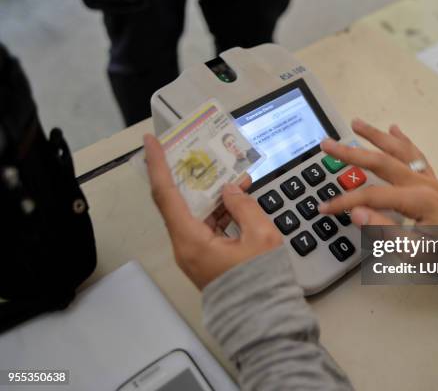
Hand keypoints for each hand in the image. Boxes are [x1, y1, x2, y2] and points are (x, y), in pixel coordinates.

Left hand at [143, 134, 282, 289]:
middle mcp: (185, 246)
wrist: (263, 318)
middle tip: (196, 151)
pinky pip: (206, 225)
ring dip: (210, 192)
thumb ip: (243, 206)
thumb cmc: (260, 282)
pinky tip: (236, 198)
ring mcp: (194, 253)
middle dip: (187, 174)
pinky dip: (218, 209)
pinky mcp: (205, 257)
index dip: (157, 165)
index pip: (165, 194)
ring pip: (194, 212)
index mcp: (191, 240)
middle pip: (177, 201)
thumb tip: (230, 190)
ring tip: (230, 173)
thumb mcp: (260, 236)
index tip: (150, 142)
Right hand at [318, 118, 437, 226]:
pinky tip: (395, 129)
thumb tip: (357, 213)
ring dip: (376, 136)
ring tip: (357, 123)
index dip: (344, 202)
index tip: (324, 208)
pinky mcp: (434, 183)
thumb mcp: (415, 252)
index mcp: (415, 199)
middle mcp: (421, 183)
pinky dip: (404, 141)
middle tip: (327, 144)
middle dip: (350, 153)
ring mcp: (429, 180)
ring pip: (398, 151)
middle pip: (380, 162)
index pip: (370, 196)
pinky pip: (416, 155)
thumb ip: (384, 231)